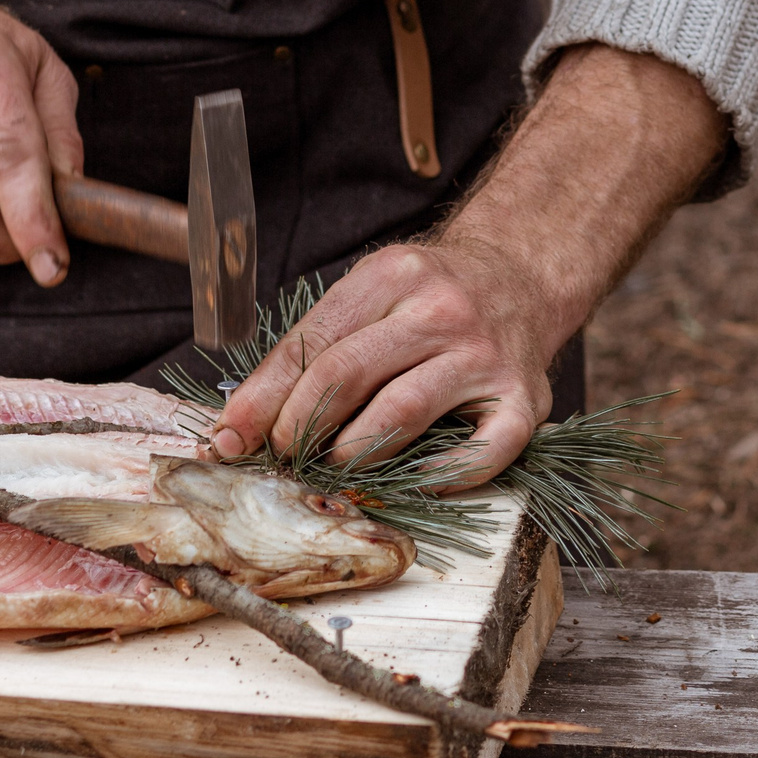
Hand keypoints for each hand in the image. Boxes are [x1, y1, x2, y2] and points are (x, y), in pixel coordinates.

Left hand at [211, 43, 727, 488]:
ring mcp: (486, 356)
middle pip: (347, 374)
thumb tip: (241, 424)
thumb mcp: (372, 293)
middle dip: (298, 426)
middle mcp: (443, 309)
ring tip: (331, 467)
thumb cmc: (431, 297)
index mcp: (395, 274)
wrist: (523, 279)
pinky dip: (434, 479)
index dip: (264, 397)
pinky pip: (476, 454)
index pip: (313, 342)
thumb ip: (314, 347)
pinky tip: (405, 483)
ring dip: (350, 454)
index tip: (233, 436)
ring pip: (400, 414)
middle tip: (282, 454)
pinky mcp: (523, 400)